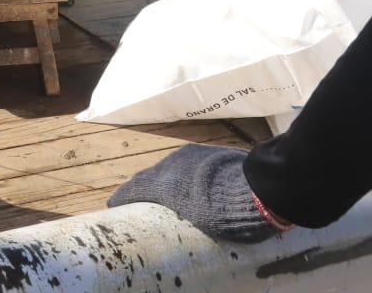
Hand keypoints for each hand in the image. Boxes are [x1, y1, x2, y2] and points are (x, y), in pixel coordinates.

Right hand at [108, 144, 288, 242]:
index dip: (124, 197)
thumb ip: (181, 211)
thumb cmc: (225, 213)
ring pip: (171, 168)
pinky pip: (188, 163)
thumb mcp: (197, 220)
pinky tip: (193, 183)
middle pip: (152, 176)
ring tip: (170, 193)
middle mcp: (170, 164)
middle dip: (145, 188)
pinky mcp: (206, 151)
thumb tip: (178, 214)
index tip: (114, 205)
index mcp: (163, 182)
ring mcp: (189, 155)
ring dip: (168, 180)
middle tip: (142, 201)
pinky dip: (184, 173)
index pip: (136, 188)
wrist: (257, 190)